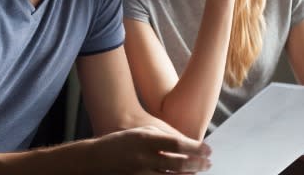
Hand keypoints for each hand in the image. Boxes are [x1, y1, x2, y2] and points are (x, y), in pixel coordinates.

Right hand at [92, 126, 211, 173]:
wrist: (95, 160)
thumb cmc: (123, 142)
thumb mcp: (142, 132)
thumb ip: (164, 136)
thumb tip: (189, 143)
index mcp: (145, 140)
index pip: (177, 144)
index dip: (196, 148)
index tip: (208, 149)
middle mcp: (143, 158)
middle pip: (178, 164)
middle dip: (198, 164)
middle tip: (208, 163)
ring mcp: (140, 174)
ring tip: (199, 171)